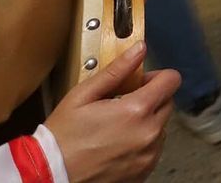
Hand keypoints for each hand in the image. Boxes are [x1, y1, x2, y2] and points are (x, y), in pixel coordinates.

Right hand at [46, 44, 180, 182]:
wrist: (49, 175)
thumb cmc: (62, 137)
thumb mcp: (83, 95)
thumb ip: (116, 70)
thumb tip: (139, 49)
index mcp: (136, 110)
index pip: (172, 80)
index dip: (157, 77)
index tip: (141, 82)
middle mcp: (148, 134)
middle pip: (167, 103)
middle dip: (150, 99)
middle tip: (122, 104)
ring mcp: (148, 156)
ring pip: (161, 127)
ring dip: (147, 123)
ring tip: (116, 127)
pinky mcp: (144, 172)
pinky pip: (153, 149)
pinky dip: (142, 144)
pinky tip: (118, 144)